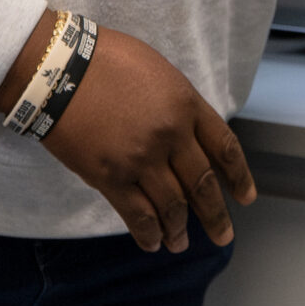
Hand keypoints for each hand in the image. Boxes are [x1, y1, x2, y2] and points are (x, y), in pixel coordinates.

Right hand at [0, 13, 259, 251]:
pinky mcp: (109, 177)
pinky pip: (136, 214)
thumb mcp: (160, 73)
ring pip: (172, 206)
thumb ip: (180, 106)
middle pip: (202, 184)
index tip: (246, 198)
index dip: (239, 177)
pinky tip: (153, 243)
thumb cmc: (107, 60)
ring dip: (179, 230)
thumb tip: (189, 137)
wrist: (58, 68)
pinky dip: (148, 232)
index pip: (225, 148)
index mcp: (187, 105)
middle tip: (224, 236)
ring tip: (181, 244)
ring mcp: (141, 159)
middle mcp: (171, 136)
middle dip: (215, 215)